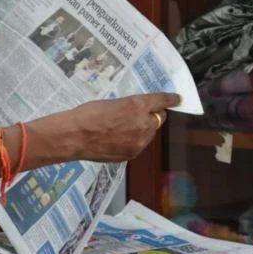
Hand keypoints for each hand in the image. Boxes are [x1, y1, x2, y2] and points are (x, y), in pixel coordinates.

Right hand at [36, 93, 180, 162]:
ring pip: (149, 133)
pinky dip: (134, 141)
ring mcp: (139, 142)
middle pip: (158, 118)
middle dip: (153, 116)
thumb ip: (130, 107)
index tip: (177, 99)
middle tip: (142, 114)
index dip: (170, 99)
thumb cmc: (88, 114)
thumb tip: (136, 110)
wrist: (75, 136)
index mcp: (137, 105)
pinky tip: (118, 138)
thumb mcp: (112, 102)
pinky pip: (139, 145)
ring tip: (124, 127)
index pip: (161, 100)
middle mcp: (143, 124)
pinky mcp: (132, 154)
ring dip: (143, 129)